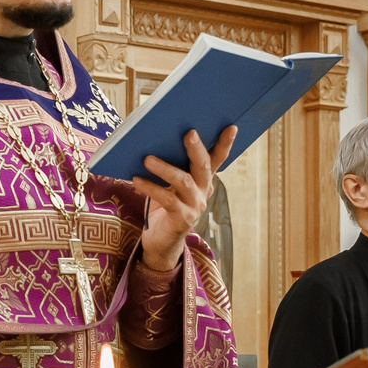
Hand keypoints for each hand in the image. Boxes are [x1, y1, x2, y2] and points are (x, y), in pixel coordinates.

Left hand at [135, 126, 235, 271]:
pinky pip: (166, 199)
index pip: (217, 158)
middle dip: (197, 149)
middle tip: (189, 133)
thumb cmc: (163, 206)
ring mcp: (195, 205)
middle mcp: (203, 191)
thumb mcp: (170, 184)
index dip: (225, 143)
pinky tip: (136, 180)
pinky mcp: (182, 218)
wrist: (161, 241)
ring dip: (165, 168)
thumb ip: (171, 166)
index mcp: (203, 179)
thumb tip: (155, 140)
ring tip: (147, 159)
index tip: (230, 126)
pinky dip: (150, 188)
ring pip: (183, 181)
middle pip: (203, 166)